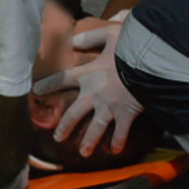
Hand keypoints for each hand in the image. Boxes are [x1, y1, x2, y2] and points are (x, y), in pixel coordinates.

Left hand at [31, 22, 143, 156]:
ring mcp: (110, 106)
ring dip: (89, 141)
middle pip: (74, 113)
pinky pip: (121, 133)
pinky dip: (119, 142)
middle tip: (57, 138)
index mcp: (89, 73)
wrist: (151, 61)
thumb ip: (90, 37)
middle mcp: (95, 93)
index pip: (63, 79)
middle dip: (64, 126)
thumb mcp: (109, 35)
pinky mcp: (126, 114)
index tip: (37, 90)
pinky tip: (115, 150)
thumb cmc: (130, 45)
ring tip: (83, 153)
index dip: (49, 84)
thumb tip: (73, 41)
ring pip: (95, 128)